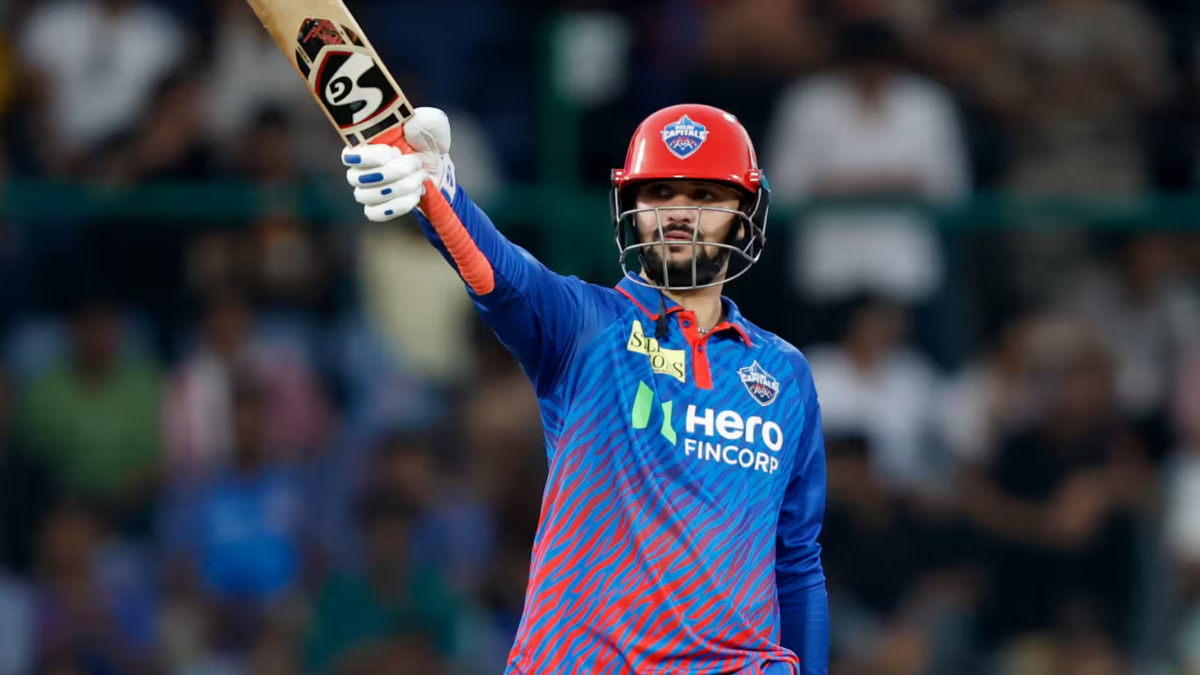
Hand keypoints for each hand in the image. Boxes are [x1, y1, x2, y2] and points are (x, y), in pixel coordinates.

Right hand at [341, 107, 456, 222]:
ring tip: (420, 179)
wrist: (435, 168)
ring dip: (400, 188)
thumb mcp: (431, 125)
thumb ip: (424, 121)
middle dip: (393, 173)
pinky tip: (415, 196)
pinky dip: (397, 206)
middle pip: (358, 179)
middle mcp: (359, 168)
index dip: (369, 157)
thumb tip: (409, 127)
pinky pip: (374, 213)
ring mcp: (365, 190)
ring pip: (368, 196)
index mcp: (365, 145)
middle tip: (416, 163)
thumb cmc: (426, 143)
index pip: (348, 156)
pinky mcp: (376, 208)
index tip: (394, 152)